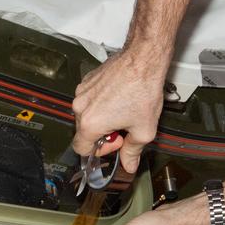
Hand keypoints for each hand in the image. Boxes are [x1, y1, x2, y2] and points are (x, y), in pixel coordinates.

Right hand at [71, 49, 165, 173]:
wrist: (143, 60)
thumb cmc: (142, 90)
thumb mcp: (144, 130)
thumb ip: (133, 152)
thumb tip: (129, 164)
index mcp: (90, 123)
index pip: (81, 149)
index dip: (100, 151)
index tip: (116, 141)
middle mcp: (80, 107)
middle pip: (85, 131)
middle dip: (104, 133)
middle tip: (124, 125)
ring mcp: (82, 92)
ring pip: (87, 115)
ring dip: (102, 117)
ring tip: (123, 109)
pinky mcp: (87, 80)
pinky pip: (89, 99)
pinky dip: (101, 103)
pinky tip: (120, 97)